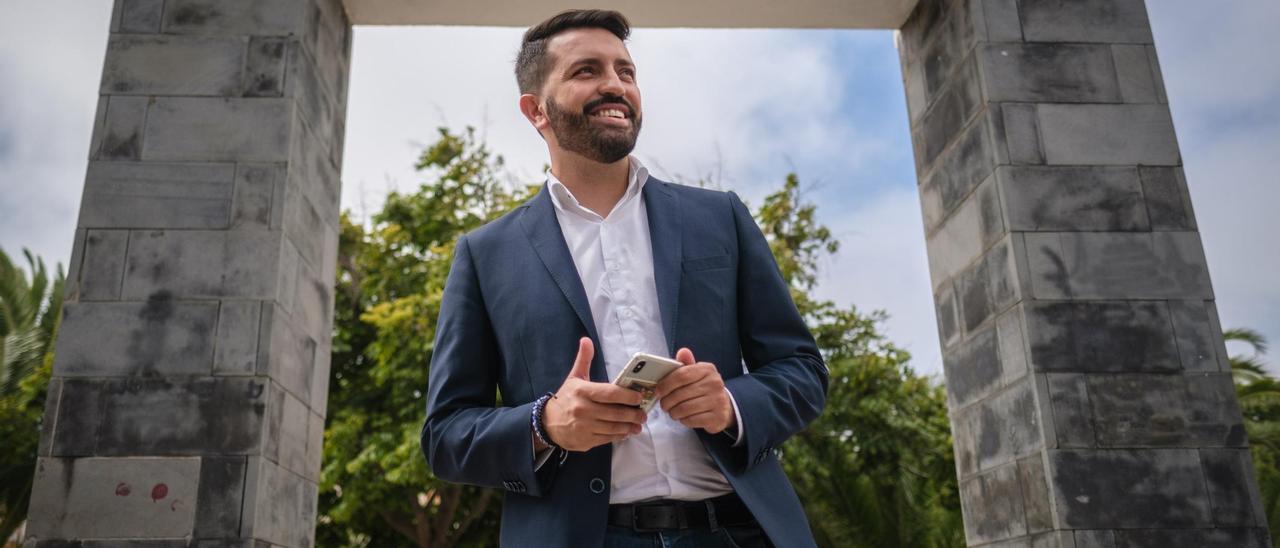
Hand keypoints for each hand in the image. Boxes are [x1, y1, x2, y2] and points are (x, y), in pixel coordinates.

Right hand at [539, 337, 647, 451]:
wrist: (548, 423)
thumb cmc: (566, 398)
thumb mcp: (574, 378)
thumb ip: (584, 360)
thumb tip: (586, 340)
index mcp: (582, 392)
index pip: (609, 394)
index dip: (627, 396)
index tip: (639, 397)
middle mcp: (583, 409)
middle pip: (615, 413)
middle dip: (633, 414)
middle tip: (643, 414)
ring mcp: (584, 427)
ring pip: (613, 428)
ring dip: (629, 427)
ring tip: (638, 425)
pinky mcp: (586, 440)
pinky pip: (607, 438)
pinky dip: (619, 435)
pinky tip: (626, 432)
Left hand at [654, 348, 735, 433]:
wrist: (724, 406)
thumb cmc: (705, 389)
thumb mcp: (697, 373)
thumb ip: (686, 364)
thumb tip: (682, 352)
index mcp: (707, 369)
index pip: (681, 375)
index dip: (666, 384)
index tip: (658, 391)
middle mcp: (714, 383)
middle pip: (680, 394)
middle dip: (667, 401)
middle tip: (664, 405)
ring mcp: (718, 401)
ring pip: (684, 409)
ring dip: (674, 412)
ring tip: (673, 412)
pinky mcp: (717, 417)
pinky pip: (692, 420)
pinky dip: (684, 420)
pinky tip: (684, 417)